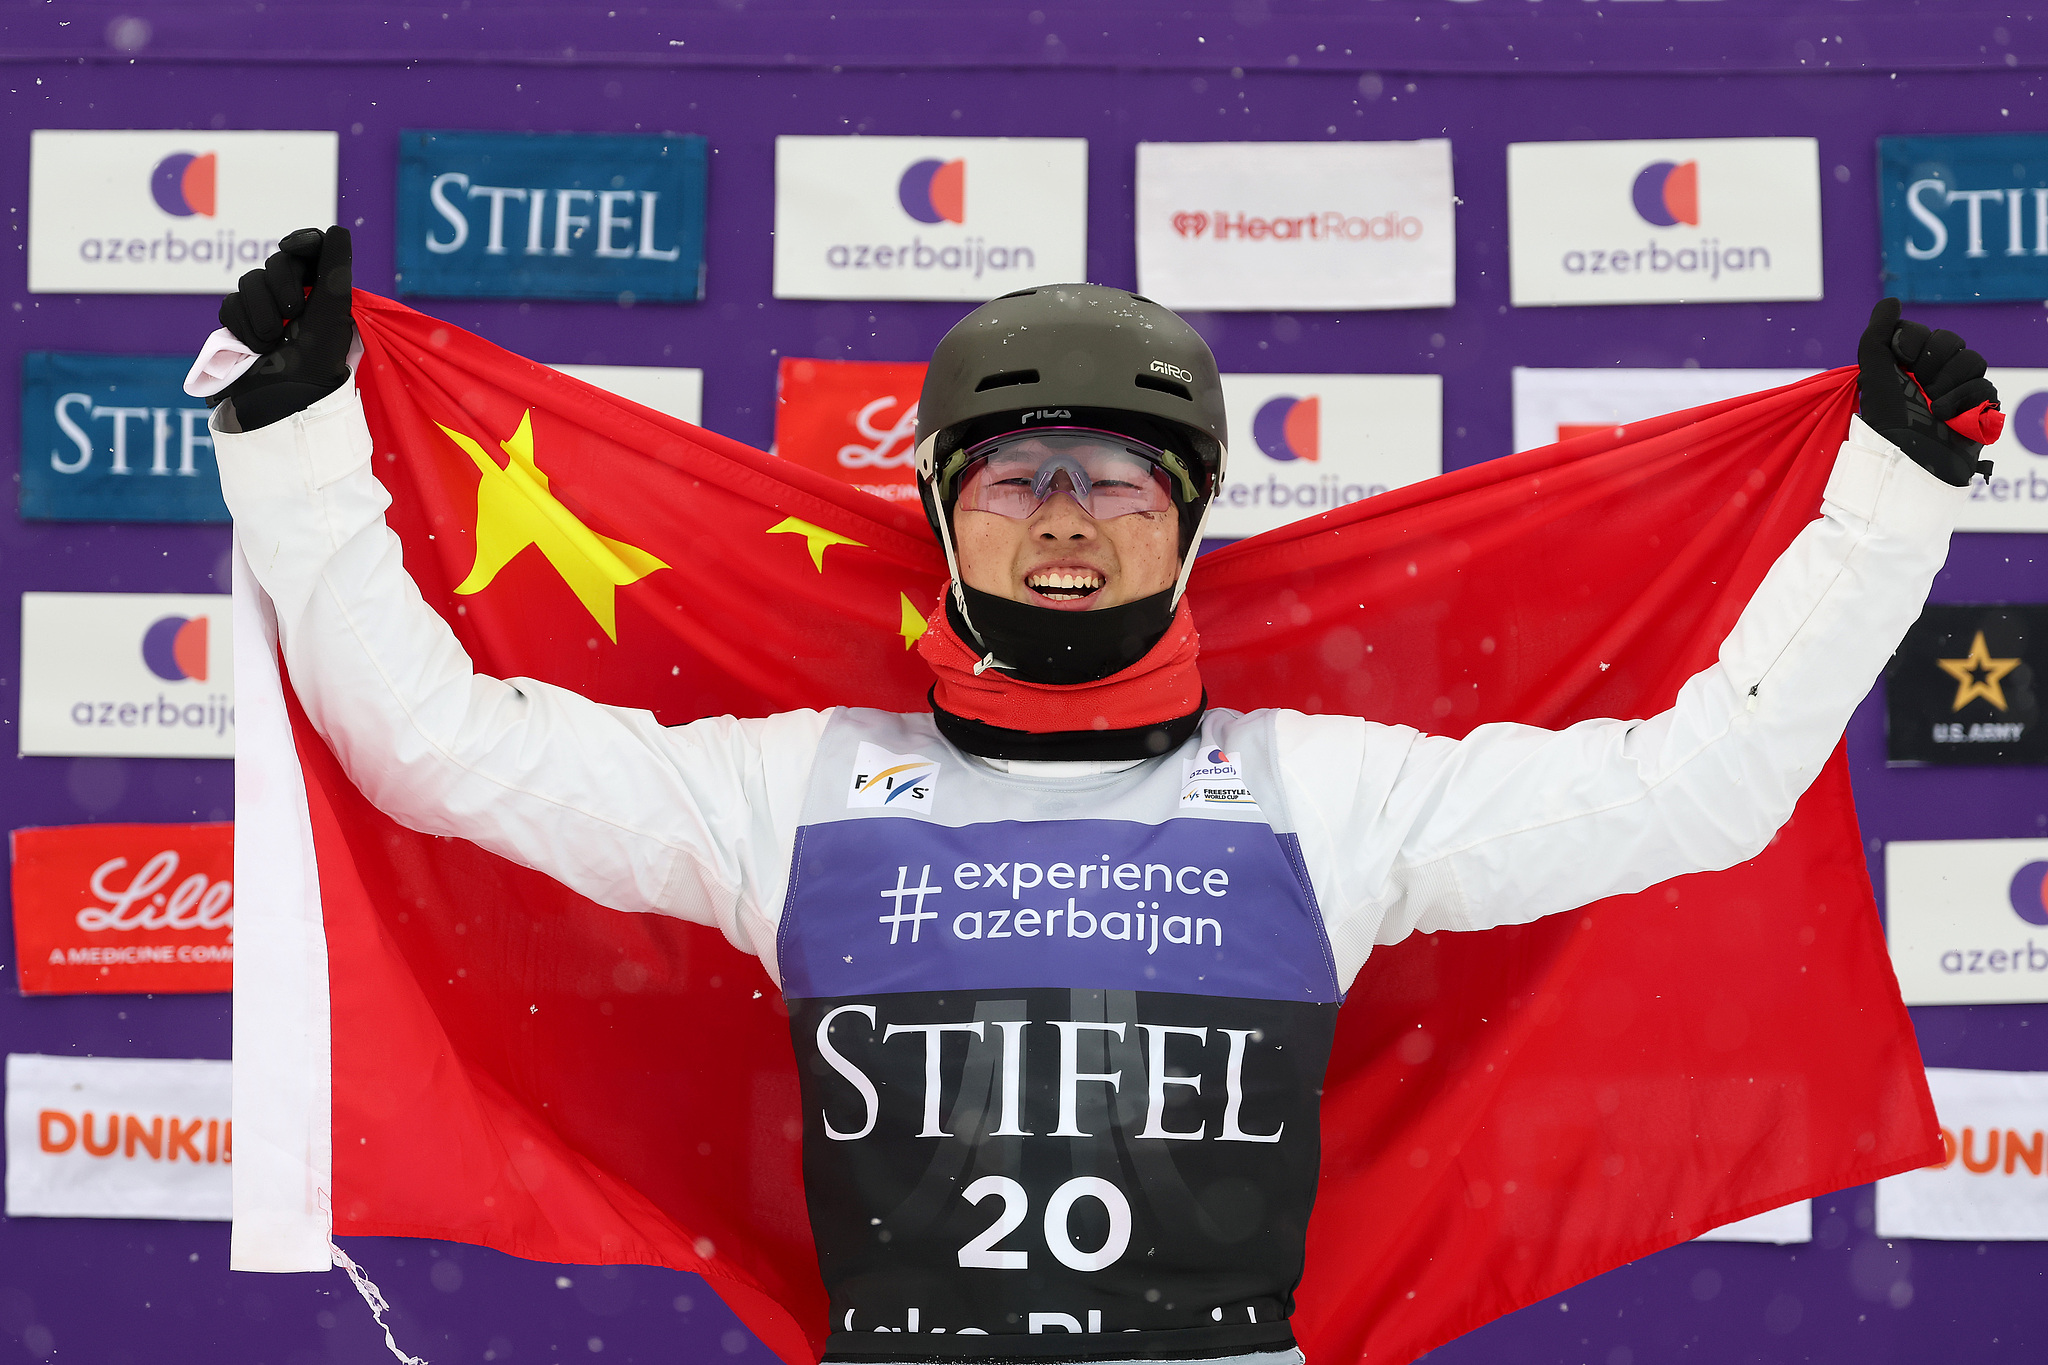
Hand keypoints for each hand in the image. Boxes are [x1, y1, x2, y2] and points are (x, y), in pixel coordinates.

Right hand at [216, 226, 353, 429]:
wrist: (280, 400)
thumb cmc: (316, 360)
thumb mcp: (333, 313)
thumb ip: (335, 269)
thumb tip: (337, 229)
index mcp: (324, 294)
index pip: (310, 250)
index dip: (301, 241)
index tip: (292, 247)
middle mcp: (296, 298)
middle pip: (277, 262)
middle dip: (282, 285)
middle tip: (293, 314)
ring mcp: (264, 310)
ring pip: (249, 281)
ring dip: (261, 312)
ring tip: (274, 341)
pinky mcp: (239, 325)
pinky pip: (229, 304)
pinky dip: (241, 325)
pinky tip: (254, 348)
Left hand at [1855, 298, 2000, 487]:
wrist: (1911, 456)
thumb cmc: (1888, 417)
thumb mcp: (1873, 373)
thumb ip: (1877, 334)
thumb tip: (1891, 300)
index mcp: (1907, 365)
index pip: (1923, 332)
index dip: (1914, 340)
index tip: (1901, 357)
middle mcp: (1933, 374)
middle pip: (1950, 340)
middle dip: (1933, 360)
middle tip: (1919, 384)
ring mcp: (1958, 389)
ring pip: (1972, 360)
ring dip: (1949, 381)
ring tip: (1932, 406)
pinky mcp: (1979, 407)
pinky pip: (1984, 386)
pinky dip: (1965, 401)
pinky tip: (1948, 418)